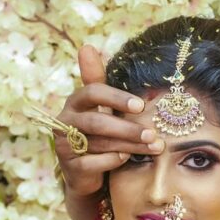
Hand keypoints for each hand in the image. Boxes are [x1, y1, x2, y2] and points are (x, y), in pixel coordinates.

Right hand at [54, 45, 162, 196]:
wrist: (86, 172)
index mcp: (75, 101)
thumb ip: (98, 80)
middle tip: (153, 134)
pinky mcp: (69, 166)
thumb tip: (88, 46)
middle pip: (97, 122)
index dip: (116, 97)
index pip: (92, 92)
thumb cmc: (98, 133)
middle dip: (128, 128)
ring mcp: (64, 144)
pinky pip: (93, 163)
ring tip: (154, 147)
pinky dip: (113, 160)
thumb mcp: (99, 107)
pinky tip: (128, 159)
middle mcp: (65, 120)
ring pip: (100, 144)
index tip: (140, 105)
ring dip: (129, 145)